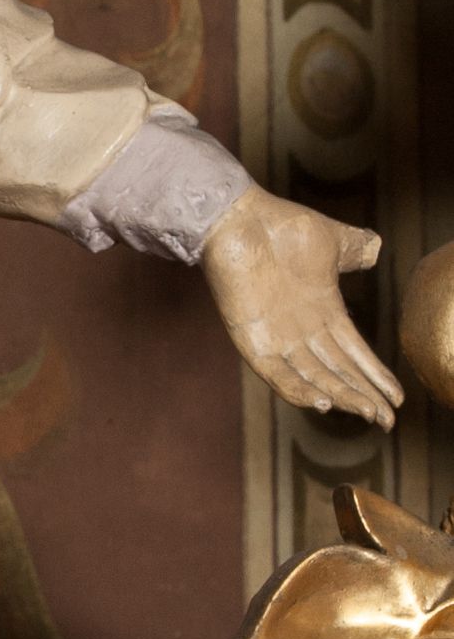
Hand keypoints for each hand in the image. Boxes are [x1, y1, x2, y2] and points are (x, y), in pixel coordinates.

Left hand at [200, 185, 401, 426]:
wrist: (241, 217)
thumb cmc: (283, 227)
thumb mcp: (332, 241)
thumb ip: (355, 250)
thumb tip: (376, 249)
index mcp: (324, 313)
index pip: (354, 352)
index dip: (375, 375)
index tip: (397, 399)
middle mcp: (302, 332)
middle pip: (338, 373)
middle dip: (364, 397)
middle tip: (387, 421)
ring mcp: (277, 338)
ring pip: (314, 378)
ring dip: (340, 398)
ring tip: (366, 413)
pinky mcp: (252, 340)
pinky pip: (276, 374)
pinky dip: (299, 390)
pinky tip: (323, 404)